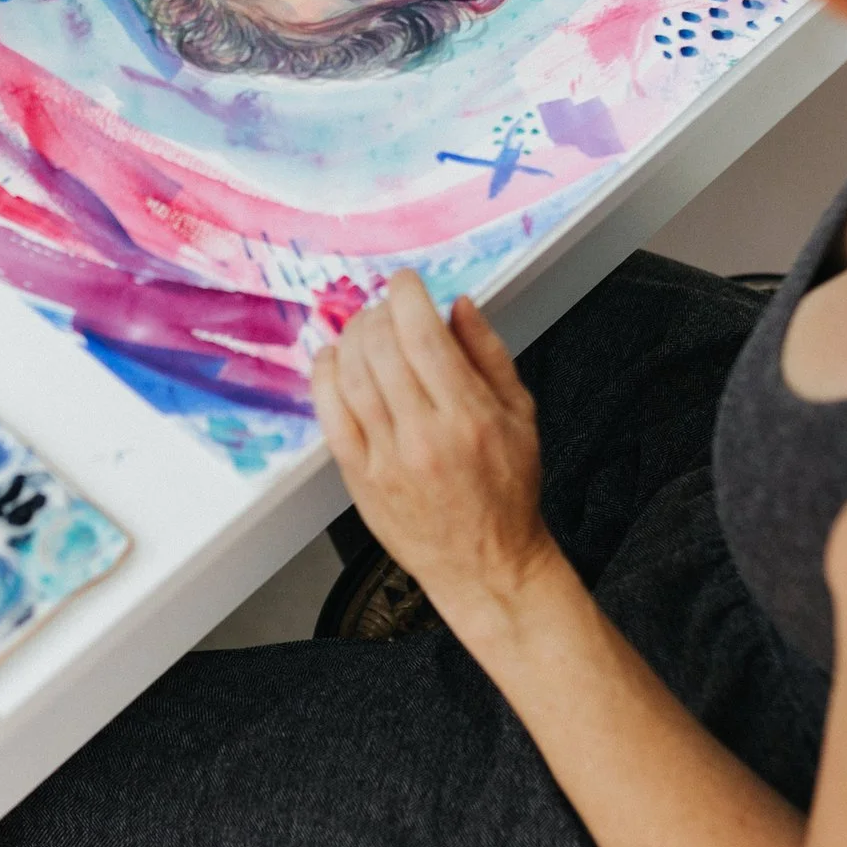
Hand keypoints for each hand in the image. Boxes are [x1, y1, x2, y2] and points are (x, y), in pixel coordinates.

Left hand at [311, 271, 553, 615]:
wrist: (486, 564)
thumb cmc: (507, 490)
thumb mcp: (521, 415)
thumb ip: (489, 354)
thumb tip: (459, 305)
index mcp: (470, 415)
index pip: (424, 336)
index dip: (407, 295)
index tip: (405, 282)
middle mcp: (424, 435)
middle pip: (382, 349)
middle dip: (380, 313)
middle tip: (387, 306)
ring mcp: (386, 458)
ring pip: (352, 375)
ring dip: (351, 337)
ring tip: (364, 328)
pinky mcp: (359, 476)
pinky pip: (329, 414)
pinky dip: (325, 375)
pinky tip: (333, 358)